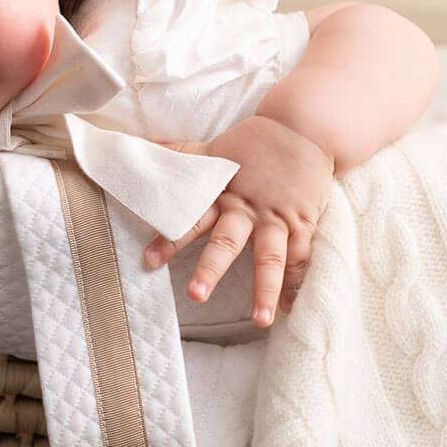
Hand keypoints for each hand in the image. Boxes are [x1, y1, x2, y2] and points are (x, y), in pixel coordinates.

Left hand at [143, 115, 333, 326]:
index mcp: (222, 192)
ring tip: (261, 320)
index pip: (192, 217)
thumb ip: (180, 155)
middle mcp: (247, 209)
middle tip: (195, 294)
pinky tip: (290, 310)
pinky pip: (301, 258)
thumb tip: (142, 148)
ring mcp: (276, 219)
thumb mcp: (215, 148)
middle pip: (227, 242)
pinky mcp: (302, 223)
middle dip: (211, 268)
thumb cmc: (255, 141)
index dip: (171, 238)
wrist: (304, 127)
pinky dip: (296, 284)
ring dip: (265, 288)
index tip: (150, 259)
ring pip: (271, 257)